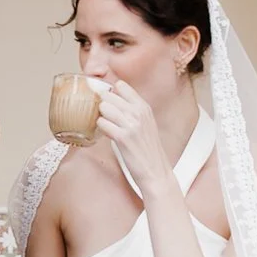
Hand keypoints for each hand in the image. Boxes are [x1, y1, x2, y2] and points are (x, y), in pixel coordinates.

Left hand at [94, 80, 174, 195]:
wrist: (155, 171)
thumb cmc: (148, 150)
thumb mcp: (146, 123)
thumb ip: (133, 110)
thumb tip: (112, 101)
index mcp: (144, 107)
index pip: (121, 86)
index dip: (110, 92)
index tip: (108, 102)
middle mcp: (138, 112)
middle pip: (109, 95)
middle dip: (102, 105)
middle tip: (104, 117)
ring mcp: (131, 124)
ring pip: (104, 108)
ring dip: (101, 117)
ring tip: (106, 126)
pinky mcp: (123, 138)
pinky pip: (102, 123)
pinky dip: (100, 128)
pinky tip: (106, 134)